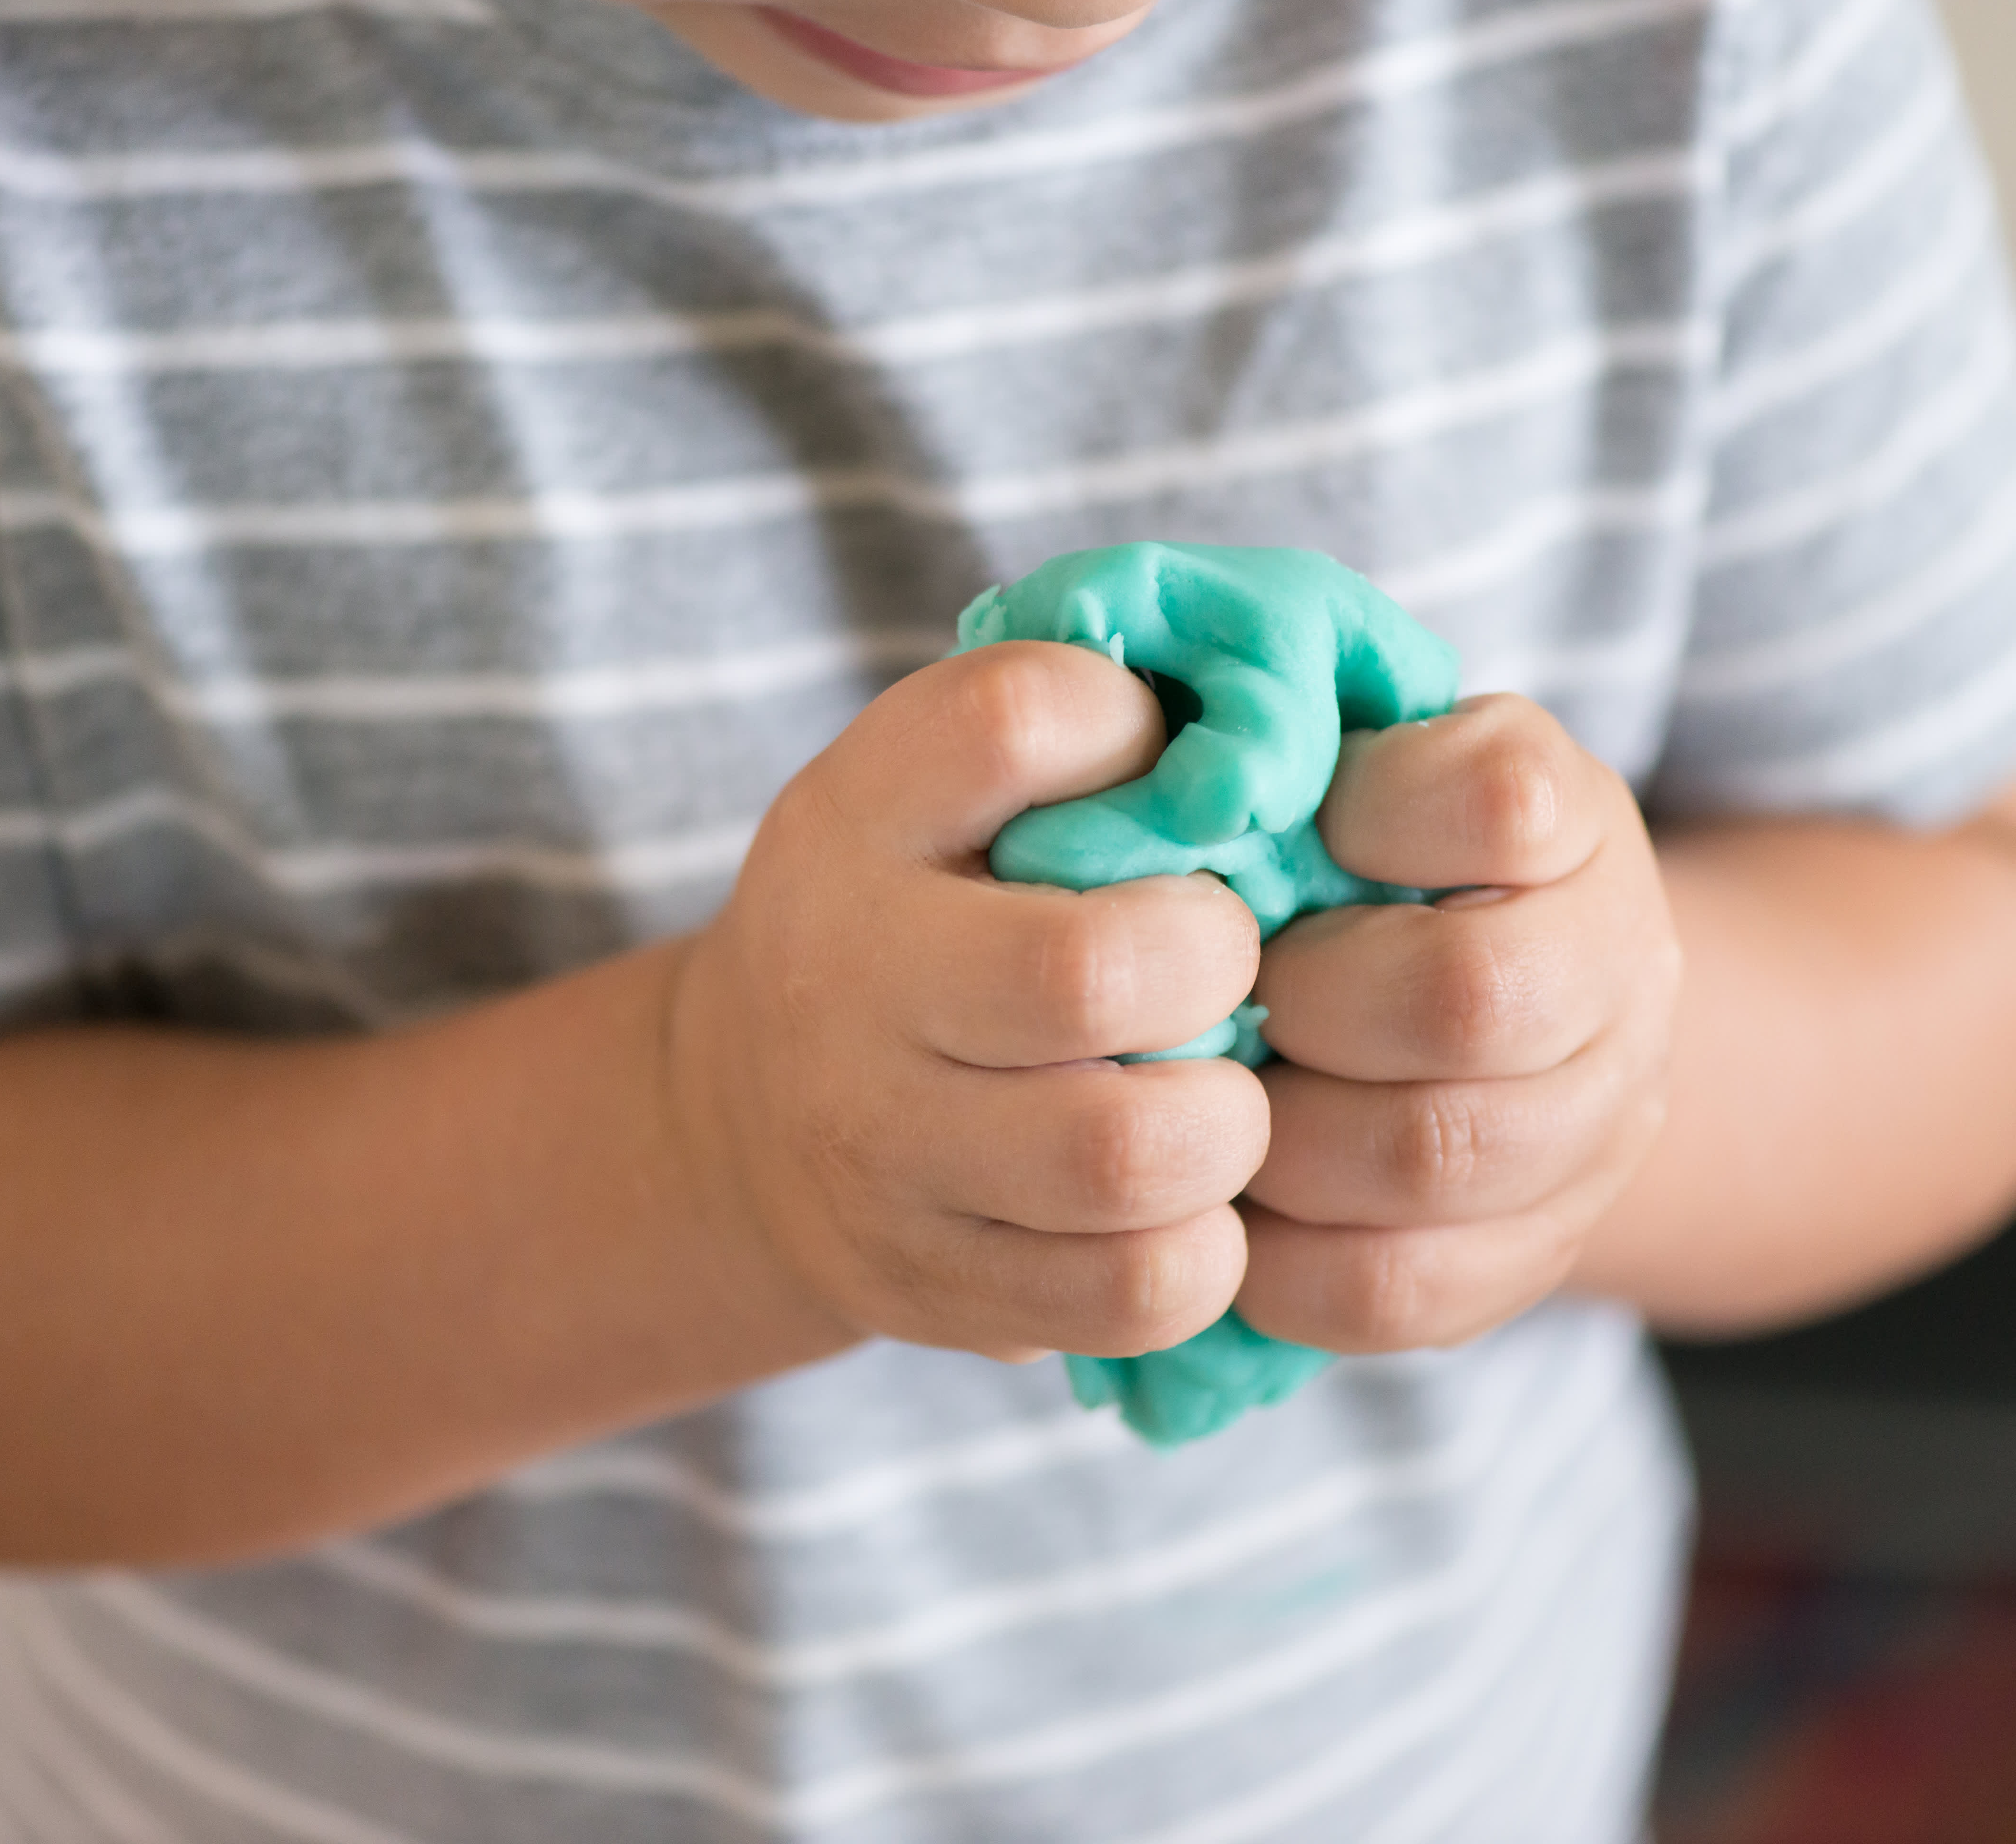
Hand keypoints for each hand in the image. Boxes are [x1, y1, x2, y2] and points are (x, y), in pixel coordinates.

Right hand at [666, 643, 1270, 1361]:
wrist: (747, 1120)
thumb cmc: (924, 913)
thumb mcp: (951, 782)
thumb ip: (1086, 722)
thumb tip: (1268, 734)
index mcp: (858, 819)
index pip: (1010, 722)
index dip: (1135, 737)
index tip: (1165, 792)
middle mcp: (845, 982)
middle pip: (1088, 973)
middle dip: (1217, 969)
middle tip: (1225, 975)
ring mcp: (883, 1154)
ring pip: (1127, 1157)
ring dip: (1225, 1128)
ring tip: (1218, 1099)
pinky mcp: (935, 1289)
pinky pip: (1133, 1292)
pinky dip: (1204, 1249)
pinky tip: (1188, 1202)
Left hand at [1234, 694, 1681, 1350]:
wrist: (1523, 1015)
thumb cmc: (1386, 861)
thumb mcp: (1369, 763)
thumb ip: (1303, 747)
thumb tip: (1197, 782)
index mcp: (1572, 822)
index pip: (1500, 801)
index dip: (1376, 815)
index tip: (1312, 832)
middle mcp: (1620, 973)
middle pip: (1465, 1001)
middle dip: (1306, 1003)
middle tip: (1232, 999)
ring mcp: (1597, 1130)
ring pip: (1432, 1159)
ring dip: (1285, 1138)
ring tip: (1218, 1108)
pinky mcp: (1532, 1259)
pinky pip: (1397, 1287)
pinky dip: (1281, 1262)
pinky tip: (1231, 1216)